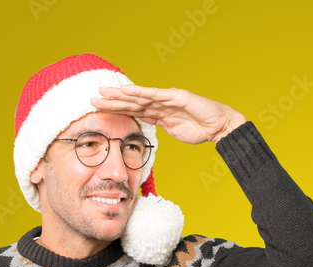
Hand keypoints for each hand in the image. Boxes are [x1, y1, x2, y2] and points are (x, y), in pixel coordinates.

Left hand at [90, 85, 246, 144]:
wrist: (220, 125)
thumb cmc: (201, 129)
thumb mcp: (174, 131)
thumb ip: (160, 126)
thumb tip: (145, 126)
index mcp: (159, 112)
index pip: (134, 110)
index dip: (117, 109)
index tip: (100, 109)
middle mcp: (160, 103)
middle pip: (132, 102)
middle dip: (112, 101)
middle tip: (92, 98)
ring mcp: (167, 98)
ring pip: (139, 97)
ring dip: (120, 95)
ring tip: (103, 93)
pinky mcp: (176, 96)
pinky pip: (155, 95)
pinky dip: (140, 93)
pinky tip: (126, 91)